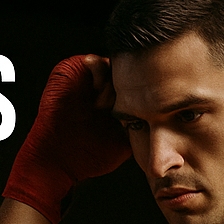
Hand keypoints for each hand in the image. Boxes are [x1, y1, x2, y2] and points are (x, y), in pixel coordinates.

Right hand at [2, 55, 130, 223]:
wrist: (55, 163)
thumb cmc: (87, 157)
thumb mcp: (122, 141)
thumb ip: (141, 126)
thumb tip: (168, 118)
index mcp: (110, 100)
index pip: (135, 84)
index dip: (142, 92)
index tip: (142, 105)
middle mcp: (97, 86)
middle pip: (124, 71)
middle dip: (128, 83)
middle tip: (124, 102)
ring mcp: (82, 78)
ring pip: (109, 64)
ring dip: (113, 78)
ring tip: (107, 101)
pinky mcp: (66, 72)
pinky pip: (89, 60)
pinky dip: (97, 71)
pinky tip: (98, 92)